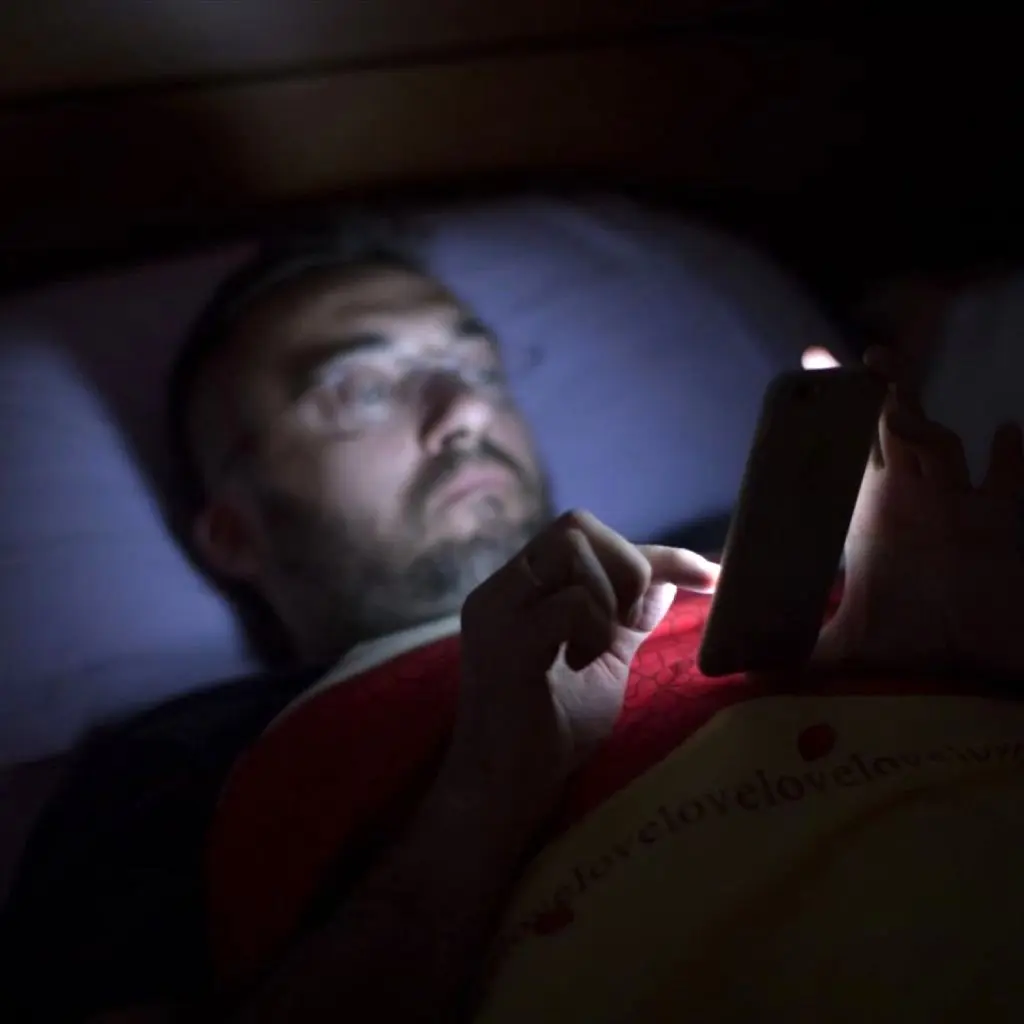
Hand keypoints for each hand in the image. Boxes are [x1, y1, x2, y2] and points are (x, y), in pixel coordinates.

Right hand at [442, 510, 718, 827]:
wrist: (504, 791)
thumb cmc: (550, 732)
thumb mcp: (603, 662)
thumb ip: (628, 619)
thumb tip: (667, 579)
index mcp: (521, 589)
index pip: (587, 536)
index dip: (655, 551)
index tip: (709, 576)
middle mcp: (501, 588)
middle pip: (576, 526)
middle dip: (627, 566)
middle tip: (631, 623)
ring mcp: (496, 610)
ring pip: (571, 549)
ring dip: (608, 598)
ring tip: (598, 649)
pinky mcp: (504, 642)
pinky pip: (569, 603)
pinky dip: (593, 627)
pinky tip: (579, 664)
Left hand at [805, 346, 1023, 678]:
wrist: (971, 676)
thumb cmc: (915, 649)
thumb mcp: (846, 646)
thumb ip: (801, 649)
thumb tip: (739, 672)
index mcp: (873, 516)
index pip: (847, 453)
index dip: (829, 416)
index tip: (806, 372)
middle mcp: (914, 501)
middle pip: (890, 430)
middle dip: (872, 393)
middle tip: (843, 360)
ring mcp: (958, 507)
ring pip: (937, 443)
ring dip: (911, 415)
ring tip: (886, 384)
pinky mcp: (1001, 527)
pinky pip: (1009, 485)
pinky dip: (1011, 463)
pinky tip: (1007, 438)